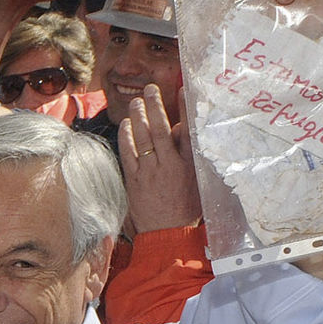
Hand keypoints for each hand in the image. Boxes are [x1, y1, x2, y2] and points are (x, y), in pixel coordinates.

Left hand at [118, 84, 200, 235]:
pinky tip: (125, 125)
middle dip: (155, 107)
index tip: (183, 90)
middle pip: (161, 130)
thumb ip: (191, 155)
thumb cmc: (185, 208)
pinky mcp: (134, 180)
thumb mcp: (197, 182)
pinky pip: (128, 154)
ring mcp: (149, 173)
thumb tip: (184, 131)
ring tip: (136, 102)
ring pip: (143, 139)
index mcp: (188, 166)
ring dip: (138, 118)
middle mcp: (168, 166)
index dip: (184, 109)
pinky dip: (126, 138)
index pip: (187, 131)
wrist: (167, 234)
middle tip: (150, 89)